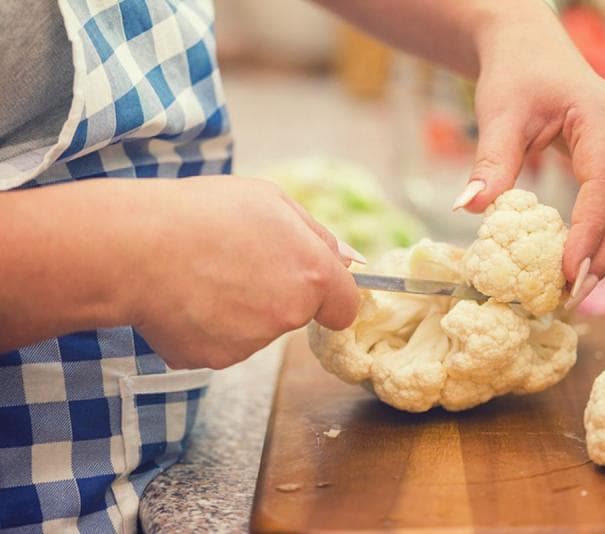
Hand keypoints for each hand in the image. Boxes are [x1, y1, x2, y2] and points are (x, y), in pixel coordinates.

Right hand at [131, 176, 360, 368]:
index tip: (313, 288)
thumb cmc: (203, 213)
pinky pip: (221, 342)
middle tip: (235, 261)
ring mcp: (251, 343)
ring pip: (257, 329)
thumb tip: (352, 262)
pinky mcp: (214, 359)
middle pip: (296, 314)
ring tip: (202, 273)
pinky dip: (207, 325)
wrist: (134, 247)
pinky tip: (185, 297)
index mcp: (312, 274)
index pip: (345, 306)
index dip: (330, 296)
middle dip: (277, 293)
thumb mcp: (271, 201)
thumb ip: (319, 236)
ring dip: (240, 308)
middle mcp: (288, 315)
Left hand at [451, 1, 604, 303]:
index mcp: (598, 118)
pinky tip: (599, 250)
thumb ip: (490, 162)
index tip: (569, 273)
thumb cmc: (516, 76)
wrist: (532, 50)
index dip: (590, 233)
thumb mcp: (498, 114)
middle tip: (575, 294)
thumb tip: (470, 209)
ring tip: (584, 279)